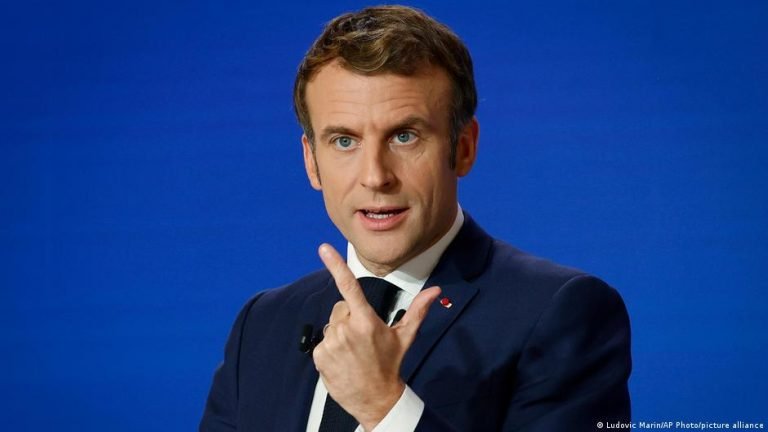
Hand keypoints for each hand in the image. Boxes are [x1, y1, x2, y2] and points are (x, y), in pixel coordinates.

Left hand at [312, 243, 440, 430]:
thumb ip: (418, 310)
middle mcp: (346, 329)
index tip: (324, 249)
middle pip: (341, 308)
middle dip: (349, 317)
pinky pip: (323, 342)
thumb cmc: (391, 364)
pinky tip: (343, 360)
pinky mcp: (320, 355)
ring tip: (353, 352)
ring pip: (332, 325)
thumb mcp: (405, 336)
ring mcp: (331, 343)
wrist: (376, 398)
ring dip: (340, 333)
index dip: (336, 265)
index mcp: (366, 320)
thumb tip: (435, 290)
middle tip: (362, 338)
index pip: (349, 286)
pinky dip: (330, 348)